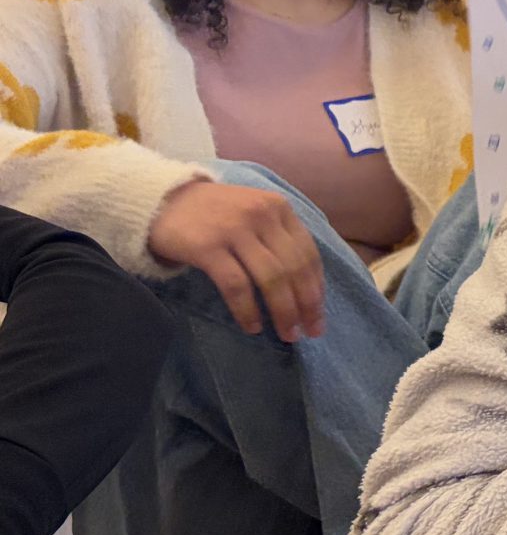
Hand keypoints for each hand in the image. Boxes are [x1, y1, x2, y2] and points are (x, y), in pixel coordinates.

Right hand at [146, 179, 326, 339]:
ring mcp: (235, 229)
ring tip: (287, 334)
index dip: (316, 287)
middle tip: (310, 332)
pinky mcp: (208, 247)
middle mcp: (262, 215)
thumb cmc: (214, 214)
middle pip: (294, 268)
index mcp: (279, 208)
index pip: (308, 253)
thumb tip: (307, 287)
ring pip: (271, 278)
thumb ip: (279, 238)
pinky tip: (252, 327)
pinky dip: (248, 310)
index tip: (318, 314)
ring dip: (283, 311)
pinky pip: (237, 286)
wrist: (160, 201)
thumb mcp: (254, 213)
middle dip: (306, 305)